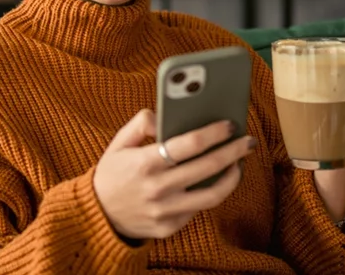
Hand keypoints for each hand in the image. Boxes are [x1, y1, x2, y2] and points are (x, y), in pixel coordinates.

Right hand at [93, 109, 254, 241]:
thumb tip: (165, 116)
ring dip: (231, 177)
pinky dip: (209, 193)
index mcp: (145, 163)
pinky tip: (215, 181)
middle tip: (247, 140)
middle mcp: (158, 189)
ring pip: (212, 195)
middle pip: (208, 167)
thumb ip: (141, 123)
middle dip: (233, 151)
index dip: (214, 132)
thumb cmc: (112, 173)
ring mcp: (165, 211)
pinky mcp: (169, 227)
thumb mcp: (118, 143)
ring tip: (238, 164)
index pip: (190, 144)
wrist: (97, 216)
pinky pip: (197, 210)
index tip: (229, 124)